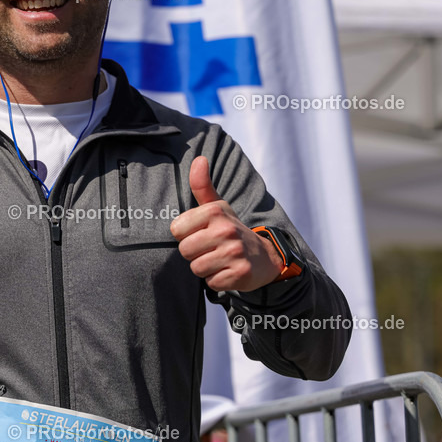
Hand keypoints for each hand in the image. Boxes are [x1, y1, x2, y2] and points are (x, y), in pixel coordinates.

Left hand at [170, 156, 283, 291]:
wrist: (265, 256)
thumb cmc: (231, 230)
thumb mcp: (217, 207)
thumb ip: (202, 186)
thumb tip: (199, 158)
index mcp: (215, 211)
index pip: (176, 230)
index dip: (186, 235)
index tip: (201, 233)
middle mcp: (226, 230)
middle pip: (185, 251)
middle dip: (194, 254)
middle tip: (211, 249)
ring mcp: (235, 253)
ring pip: (196, 268)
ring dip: (205, 268)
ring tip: (219, 260)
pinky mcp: (240, 274)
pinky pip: (211, 282)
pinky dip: (217, 280)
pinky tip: (228, 271)